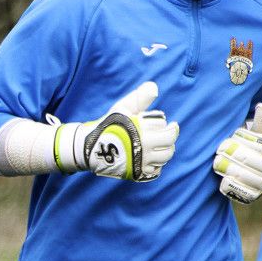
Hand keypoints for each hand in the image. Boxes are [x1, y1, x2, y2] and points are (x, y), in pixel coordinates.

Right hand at [54, 81, 178, 180]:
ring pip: (164, 160)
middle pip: (169, 147)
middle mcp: (144, 150)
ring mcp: (141, 163)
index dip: (169, 127)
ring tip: (160, 145)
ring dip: (165, 151)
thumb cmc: (108, 125)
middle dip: (170, 139)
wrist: (91, 146)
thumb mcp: (122, 108)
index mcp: (143, 133)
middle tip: (167, 134)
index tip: (168, 124)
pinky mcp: (137, 173)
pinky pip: (155, 172)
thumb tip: (154, 87)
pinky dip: (157, 165)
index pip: (166, 131)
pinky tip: (152, 158)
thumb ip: (139, 98)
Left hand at [214, 103, 261, 203]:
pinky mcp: (252, 196)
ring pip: (238, 174)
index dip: (236, 141)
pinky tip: (224, 177)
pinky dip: (226, 183)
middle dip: (227, 153)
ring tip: (219, 162)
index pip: (252, 144)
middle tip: (220, 150)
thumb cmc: (251, 143)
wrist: (243, 166)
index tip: (229, 139)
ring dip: (224, 166)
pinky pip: (234, 189)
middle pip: (244, 159)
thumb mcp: (258, 130)